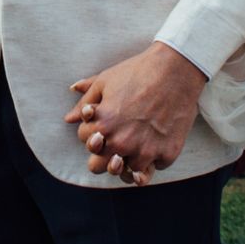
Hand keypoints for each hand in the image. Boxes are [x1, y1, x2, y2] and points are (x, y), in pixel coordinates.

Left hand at [64, 42, 208, 185]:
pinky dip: (153, 159)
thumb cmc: (137, 72)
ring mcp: (146, 151)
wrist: (176, 70)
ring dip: (129, 161)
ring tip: (136, 146)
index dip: (92, 131)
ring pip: (128, 173)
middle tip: (114, 144)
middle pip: (99, 168)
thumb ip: (84, 101)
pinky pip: (154, 169)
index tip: (103, 123)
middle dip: (103, 157)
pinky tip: (155, 142)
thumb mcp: (105, 81)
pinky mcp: (167, 154)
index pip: (86, 142)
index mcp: (103, 126)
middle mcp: (122, 143)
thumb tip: (68, 118)